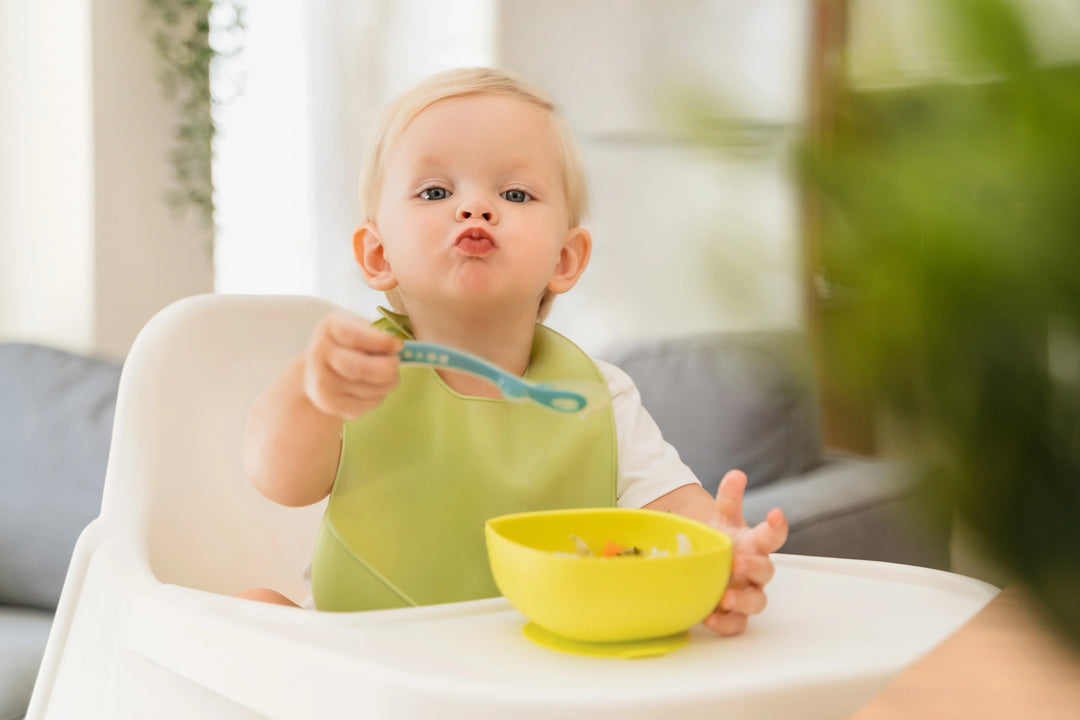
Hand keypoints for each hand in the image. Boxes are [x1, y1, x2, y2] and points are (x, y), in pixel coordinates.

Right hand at [302, 312, 402, 419]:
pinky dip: (378, 397)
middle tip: (396, 365)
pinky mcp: (330, 404)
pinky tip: (375, 388)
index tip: (398, 346)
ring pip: (367, 389)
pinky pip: (365, 403)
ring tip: (388, 376)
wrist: (322, 372)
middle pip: (358, 368)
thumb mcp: (361, 329)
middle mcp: (319, 354)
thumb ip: (377, 336)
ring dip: (387, 384)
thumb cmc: (350, 345)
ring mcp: (322, 382)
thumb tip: (397, 349)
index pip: (353, 336)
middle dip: (385, 369)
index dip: (380, 342)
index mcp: (330, 327)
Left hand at [703, 470, 787, 635]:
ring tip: (726, 596)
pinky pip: (737, 624)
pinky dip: (725, 623)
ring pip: (757, 601)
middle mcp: (755, 571)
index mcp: (755, 545)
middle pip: (766, 571)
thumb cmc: (722, 543)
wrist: (704, 565)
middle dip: (755, 567)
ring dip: (744, 599)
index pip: (773, 535)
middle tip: (739, 562)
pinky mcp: (733, 615)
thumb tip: (737, 473)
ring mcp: (746, 594)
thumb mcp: (722, 520)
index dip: (777, 526)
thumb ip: (729, 498)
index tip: (775, 513)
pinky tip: (710, 617)